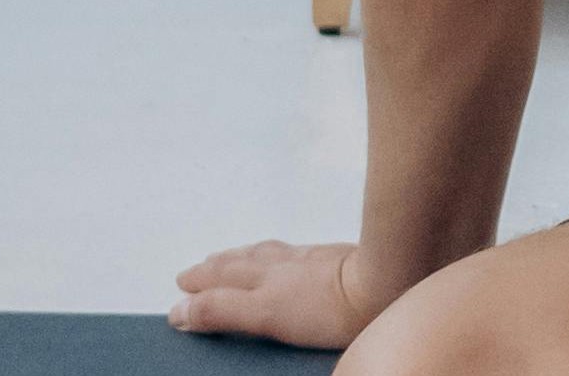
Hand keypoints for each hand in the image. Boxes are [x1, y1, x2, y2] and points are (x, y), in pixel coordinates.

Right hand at [170, 240, 385, 349]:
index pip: (223, 285)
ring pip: (269, 256)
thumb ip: (222, 312)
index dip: (200, 291)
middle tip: (195, 270)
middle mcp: (285, 265)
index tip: (180, 292)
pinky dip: (278, 255)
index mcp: (265, 280)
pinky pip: (297, 254)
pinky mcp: (339, 260)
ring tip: (229, 258)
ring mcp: (313, 261)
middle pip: (242, 265)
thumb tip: (179, 312)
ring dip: (243, 258)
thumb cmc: (329, 306)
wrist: (389, 279)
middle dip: (215, 270)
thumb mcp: (265, 313)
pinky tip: (288, 256)